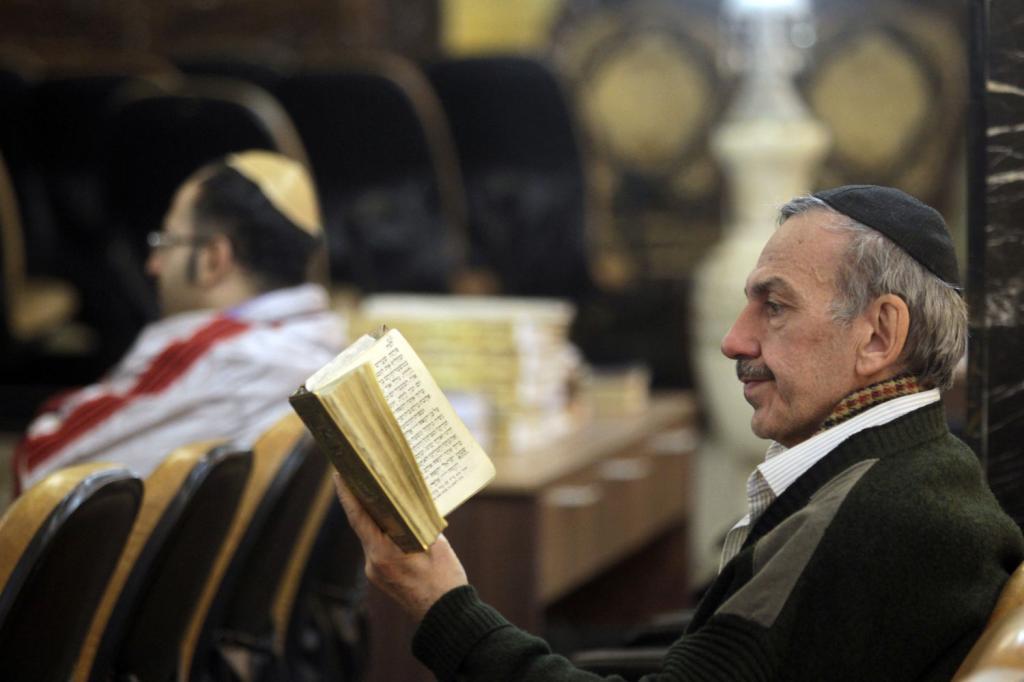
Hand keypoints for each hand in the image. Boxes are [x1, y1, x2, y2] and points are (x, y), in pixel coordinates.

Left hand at [333, 473, 468, 620]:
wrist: (445, 616)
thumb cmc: (445, 581)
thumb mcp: (436, 544)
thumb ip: (419, 523)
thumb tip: (411, 506)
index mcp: (385, 552)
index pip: (359, 517)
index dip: (348, 495)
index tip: (339, 475)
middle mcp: (374, 563)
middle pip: (363, 524)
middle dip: (362, 501)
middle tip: (360, 475)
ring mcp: (376, 572)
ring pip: (371, 536)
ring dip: (374, 518)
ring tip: (380, 496)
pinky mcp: (382, 577)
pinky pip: (378, 548)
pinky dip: (382, 533)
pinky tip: (393, 523)